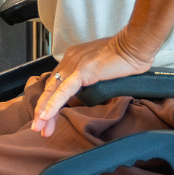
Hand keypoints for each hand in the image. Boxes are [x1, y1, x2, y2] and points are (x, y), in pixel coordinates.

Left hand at [31, 32, 154, 137]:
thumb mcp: (102, 70)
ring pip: (54, 90)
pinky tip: (47, 116)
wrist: (134, 46)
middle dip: (43, 109)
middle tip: (39, 127)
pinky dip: (54, 104)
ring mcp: (75, 64)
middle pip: (51, 88)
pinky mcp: (82, 71)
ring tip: (40, 127)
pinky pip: (64, 90)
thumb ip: (91, 80)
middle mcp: (70, 60)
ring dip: (44, 110)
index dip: (49, 101)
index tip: (47, 119)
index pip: (56, 83)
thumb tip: (86, 94)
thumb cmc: (125, 58)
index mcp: (73, 58)